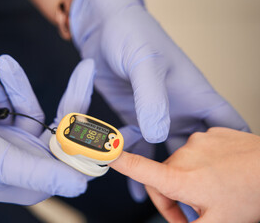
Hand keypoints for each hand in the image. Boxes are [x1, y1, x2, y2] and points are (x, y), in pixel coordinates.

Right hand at [0, 55, 94, 204]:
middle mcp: (34, 161)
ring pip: (32, 108)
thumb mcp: (4, 164)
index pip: (80, 154)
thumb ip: (46, 172)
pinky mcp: (1, 132)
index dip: (99, 137)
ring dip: (17, 85)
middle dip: (72, 94)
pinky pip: (8, 106)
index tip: (124, 124)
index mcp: (41, 175)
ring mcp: (17, 145)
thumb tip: (85, 185)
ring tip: (2, 64)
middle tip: (85, 68)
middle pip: (63, 124)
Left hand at [69, 0, 248, 203]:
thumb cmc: (132, 34)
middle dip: (197, 171)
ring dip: (164, 173)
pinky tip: (135, 184)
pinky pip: (138, 146)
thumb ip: (152, 96)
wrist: (103, 29)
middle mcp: (179, 108)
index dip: (237, 148)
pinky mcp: (134, 117)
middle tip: (194, 197)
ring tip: (162, 199)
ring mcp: (156, 114)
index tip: (238, 174)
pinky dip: (135, 164)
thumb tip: (159, 132)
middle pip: (198, 148)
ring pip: (167, 151)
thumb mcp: (145, 61)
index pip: (227, 124)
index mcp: (194, 93)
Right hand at [110, 128, 259, 222]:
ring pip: (181, 165)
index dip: (119, 162)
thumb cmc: (251, 193)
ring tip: (213, 193)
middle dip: (173, 199)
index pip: (140, 169)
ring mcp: (198, 141)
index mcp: (181, 177)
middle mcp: (185, 155)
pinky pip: (197, 151)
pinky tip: (220, 174)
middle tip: (194, 216)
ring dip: (189, 181)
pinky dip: (203, 165)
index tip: (104, 154)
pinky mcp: (211, 133)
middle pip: (163, 179)